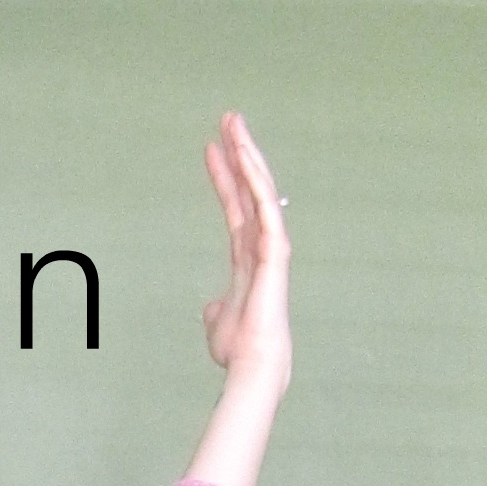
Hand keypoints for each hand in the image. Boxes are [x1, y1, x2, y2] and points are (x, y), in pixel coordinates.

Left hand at [202, 111, 290, 392]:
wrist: (252, 365)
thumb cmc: (239, 349)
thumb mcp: (218, 324)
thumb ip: (216, 310)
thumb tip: (210, 309)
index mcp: (248, 258)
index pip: (235, 208)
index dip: (224, 179)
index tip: (210, 151)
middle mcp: (262, 245)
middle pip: (249, 189)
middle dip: (239, 154)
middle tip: (228, 120)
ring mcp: (271, 244)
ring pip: (260, 188)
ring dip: (247, 154)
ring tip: (233, 122)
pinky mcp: (276, 248)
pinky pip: (265, 204)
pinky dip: (255, 179)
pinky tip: (244, 154)